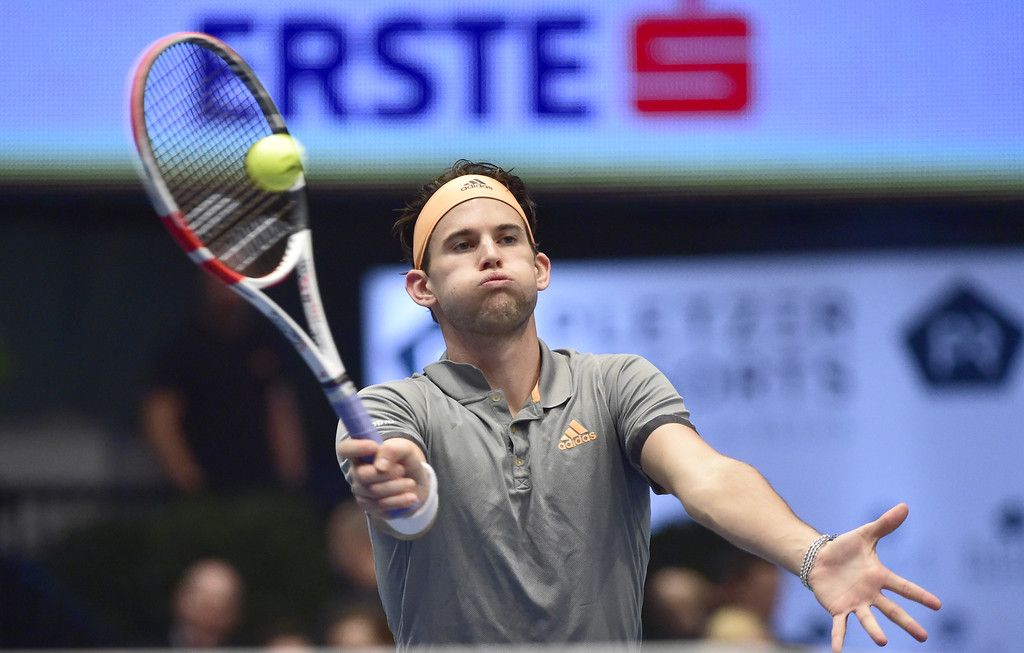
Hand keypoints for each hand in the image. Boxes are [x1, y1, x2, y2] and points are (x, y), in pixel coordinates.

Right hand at [336, 437, 427, 518]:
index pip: (345, 449)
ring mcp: (361, 491)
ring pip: (374, 492)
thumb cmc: (406, 462)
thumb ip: (392, 450)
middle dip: (386, 473)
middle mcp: (356, 473)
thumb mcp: (405, 450)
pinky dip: (399, 501)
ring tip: (411, 483)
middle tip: (402, 470)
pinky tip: (411, 497)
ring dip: (396, 487)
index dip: (355, 447)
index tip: (374, 447)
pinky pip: (381, 506)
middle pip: (362, 475)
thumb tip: (380, 467)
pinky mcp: (370, 507)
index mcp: (361, 454)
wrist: (416, 483)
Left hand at [808, 503, 941, 651]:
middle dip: (908, 623)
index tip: (938, 605)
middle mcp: (871, 594)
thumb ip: (884, 524)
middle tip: (924, 638)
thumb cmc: (844, 548)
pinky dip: (838, 638)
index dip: (920, 595)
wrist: (818, 558)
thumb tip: (905, 506)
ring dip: (874, 631)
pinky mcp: (837, 609)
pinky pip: (839, 626)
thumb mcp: (864, 534)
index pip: (903, 587)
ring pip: (867, 620)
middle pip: (892, 610)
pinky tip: (836, 651)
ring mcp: (855, 603)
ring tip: (883, 642)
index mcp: (879, 577)